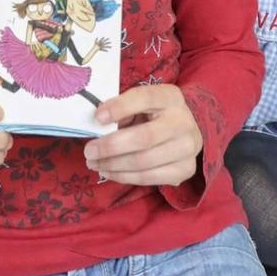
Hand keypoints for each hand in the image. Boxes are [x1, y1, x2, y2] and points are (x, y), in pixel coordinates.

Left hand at [83, 83, 202, 186]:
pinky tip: (108, 172)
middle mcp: (183, 122)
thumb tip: (97, 123)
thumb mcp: (141, 103)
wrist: (186, 129)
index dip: (120, 107)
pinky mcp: (185, 169)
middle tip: (89, 151)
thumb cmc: (154, 114)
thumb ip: (123, 109)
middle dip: (111, 146)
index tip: (97, 117)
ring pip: (144, 162)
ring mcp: (187, 148)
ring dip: (113, 165)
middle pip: (144, 138)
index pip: (145, 98)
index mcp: (170, 97)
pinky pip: (149, 178)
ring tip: (94, 164)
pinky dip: (123, 177)